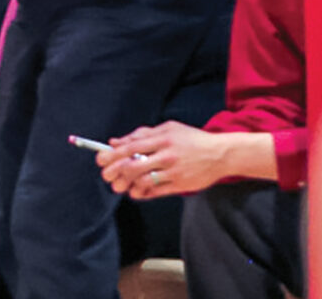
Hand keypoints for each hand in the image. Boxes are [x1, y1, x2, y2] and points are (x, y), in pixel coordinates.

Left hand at [98, 121, 232, 198]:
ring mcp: (174, 171)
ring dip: (126, 185)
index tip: (100, 160)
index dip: (112, 156)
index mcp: (162, 139)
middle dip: (114, 173)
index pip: (130, 148)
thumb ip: (141, 134)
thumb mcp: (168, 129)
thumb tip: (115, 142)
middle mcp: (166, 155)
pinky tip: (135, 191)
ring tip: (119, 186)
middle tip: (106, 176)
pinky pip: (156, 191)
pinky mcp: (181, 185)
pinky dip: (142, 193)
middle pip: (132, 166)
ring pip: (142, 181)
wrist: (221, 154)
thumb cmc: (192, 139)